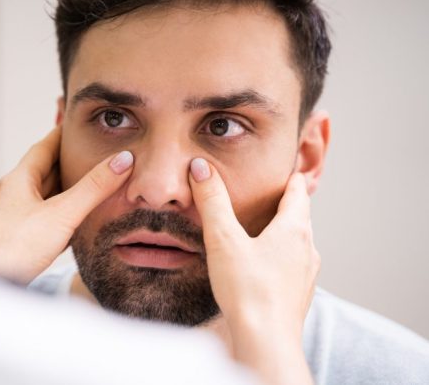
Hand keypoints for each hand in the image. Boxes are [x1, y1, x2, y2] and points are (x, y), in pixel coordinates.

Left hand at [0, 127, 133, 284]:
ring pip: (46, 194)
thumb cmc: (15, 248)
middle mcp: (15, 194)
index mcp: (19, 179)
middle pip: (46, 169)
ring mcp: (16, 216)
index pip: (44, 147)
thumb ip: (93, 188)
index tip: (78, 124)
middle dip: (69, 160)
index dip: (62, 134)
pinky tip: (75, 218)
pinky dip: (63, 210)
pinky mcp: (20, 237)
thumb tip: (121, 160)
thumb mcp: (62, 214)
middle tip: (93, 151)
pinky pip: (46, 215)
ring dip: (67, 187)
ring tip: (91, 180)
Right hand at [189, 158, 318, 384]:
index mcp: (294, 229)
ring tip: (264, 229)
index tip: (285, 169)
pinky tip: (262, 266)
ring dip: (284, 233)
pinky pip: (293, 266)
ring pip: (298, 243)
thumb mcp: (223, 239)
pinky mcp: (298, 295)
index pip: (298, 193)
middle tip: (271, 194)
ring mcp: (306, 275)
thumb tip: (201, 167)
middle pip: (299, 217)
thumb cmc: (247, 289)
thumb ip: (212, 201)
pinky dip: (280, 257)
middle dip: (286, 204)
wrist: (266, 340)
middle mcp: (306, 249)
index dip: (290, 179)